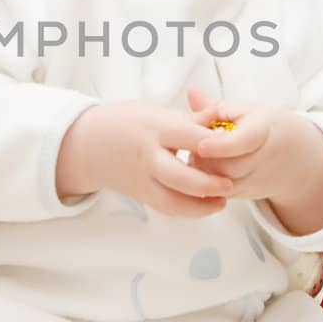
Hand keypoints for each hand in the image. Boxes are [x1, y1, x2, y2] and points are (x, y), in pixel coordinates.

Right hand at [56, 100, 232, 218]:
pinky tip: (204, 205)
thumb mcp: (155, 111)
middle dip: (208, 185)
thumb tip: (220, 115)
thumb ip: (188, 118)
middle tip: (229, 185)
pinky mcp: (140, 195)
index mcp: (153, 128)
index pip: (188, 137)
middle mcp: (147, 156)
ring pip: (172, 202)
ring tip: (221, 201)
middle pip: (179, 176)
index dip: (213, 144)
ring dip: (200, 206)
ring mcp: (141, 179)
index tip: (234, 147)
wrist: (88, 144)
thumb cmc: (127, 122)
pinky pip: (165, 207)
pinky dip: (187, 210)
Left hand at [185, 86, 322, 234]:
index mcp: (263, 131)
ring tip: (199, 148)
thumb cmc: (265, 128)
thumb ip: (215, 107)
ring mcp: (251, 183)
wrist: (293, 158)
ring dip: (199, 165)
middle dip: (202, 153)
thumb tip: (191, 92)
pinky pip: (213, 191)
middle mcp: (260, 162)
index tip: (202, 145)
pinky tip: (202, 163)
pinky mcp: (240, 196)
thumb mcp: (246, 111)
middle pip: (224, 166)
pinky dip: (202, 177)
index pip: (243, 142)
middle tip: (191, 137)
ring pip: (216, 182)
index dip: (222, 145)